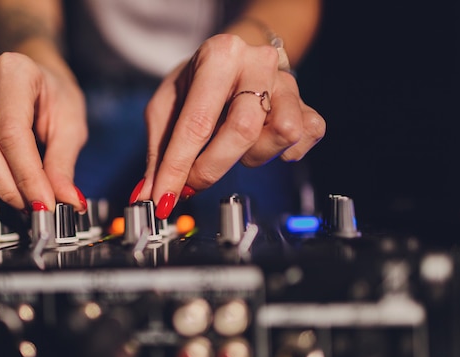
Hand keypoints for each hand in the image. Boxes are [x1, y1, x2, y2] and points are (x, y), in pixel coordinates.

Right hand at [0, 52, 87, 211]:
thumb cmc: (56, 99)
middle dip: (6, 185)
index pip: (12, 133)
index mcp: (15, 70)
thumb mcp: (72, 128)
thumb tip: (68, 200)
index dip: (27, 176)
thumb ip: (64, 165)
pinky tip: (2, 182)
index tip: (43, 202)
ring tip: (20, 194)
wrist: (41, 81)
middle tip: (32, 205)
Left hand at [132, 34, 325, 218]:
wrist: (238, 60)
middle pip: (243, 131)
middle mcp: (259, 64)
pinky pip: (303, 141)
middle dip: (211, 168)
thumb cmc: (199, 82)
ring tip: (234, 145)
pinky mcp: (307, 106)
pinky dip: (282, 153)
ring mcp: (289, 84)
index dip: (177, 167)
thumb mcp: (167, 104)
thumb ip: (159, 149)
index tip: (164, 197)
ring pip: (280, 136)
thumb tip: (152, 192)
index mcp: (220, 56)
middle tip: (192, 183)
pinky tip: (261, 142)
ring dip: (252, 155)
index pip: (197, 122)